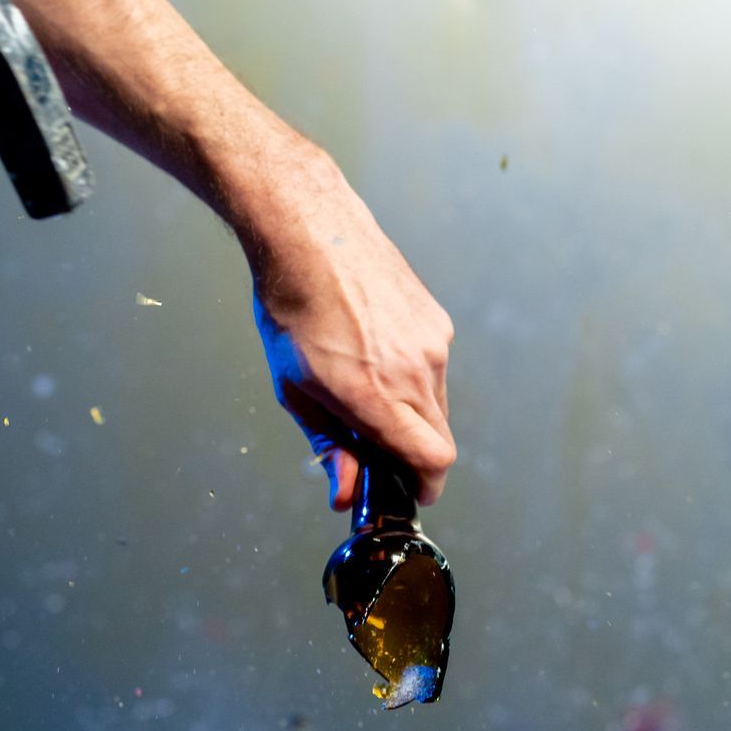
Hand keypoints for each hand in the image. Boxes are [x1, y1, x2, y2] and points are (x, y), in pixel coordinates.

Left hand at [247, 156, 455, 508]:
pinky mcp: (438, 321)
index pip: (433, 460)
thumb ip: (329, 447)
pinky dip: (413, 377)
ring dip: (411, 413)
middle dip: (412, 454)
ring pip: (437, 404)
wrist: (311, 237)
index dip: (425, 485)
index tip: (411, 492)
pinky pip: (435, 368)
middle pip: (438, 439)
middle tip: (377, 448)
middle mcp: (415, 372)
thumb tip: (345, 493)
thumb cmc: (292, 312)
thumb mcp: (295, 391)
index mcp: (376, 395)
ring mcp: (433, 344)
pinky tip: (376, 354)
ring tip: (366, 389)